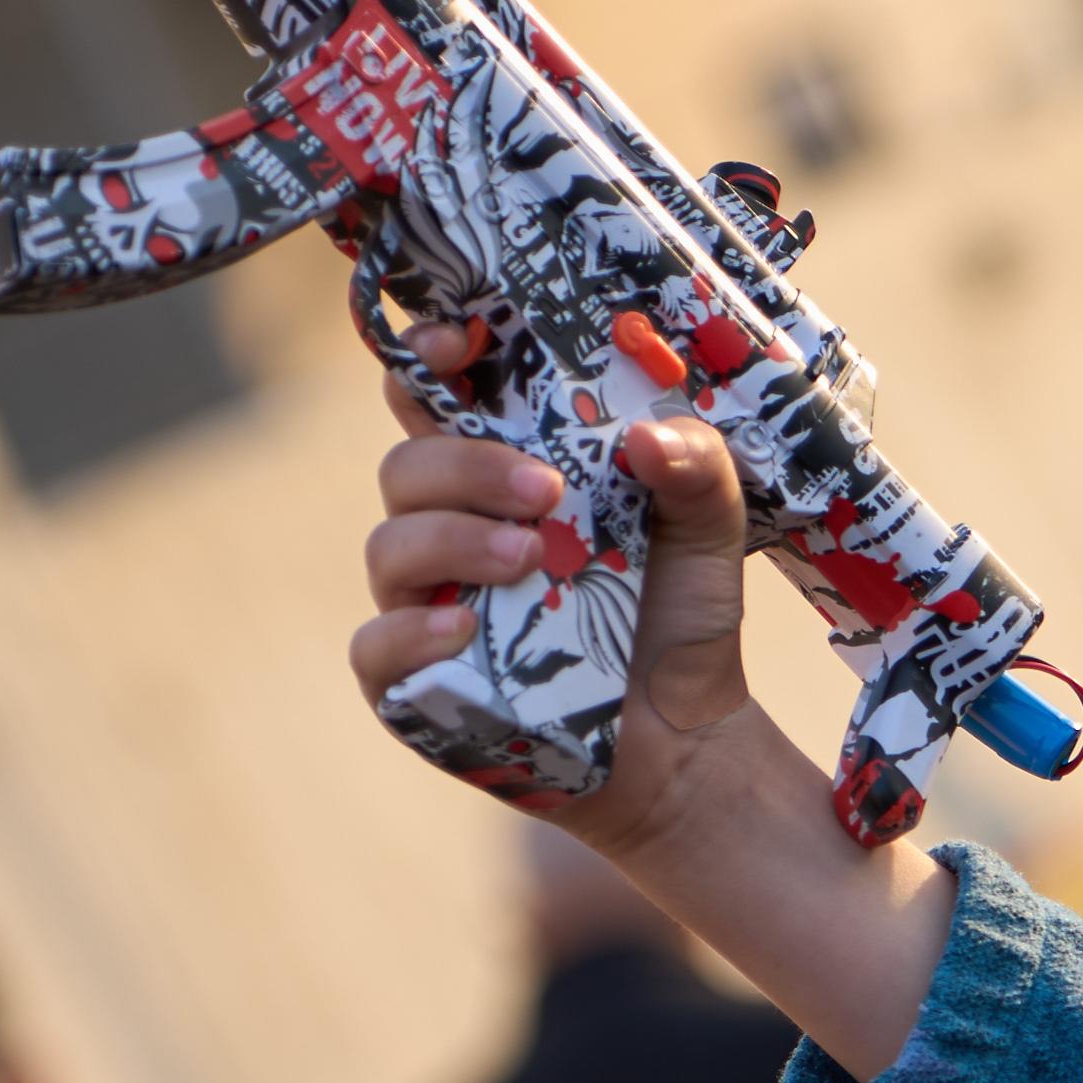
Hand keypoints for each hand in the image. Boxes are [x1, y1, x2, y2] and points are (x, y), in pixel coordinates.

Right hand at [346, 399, 955, 1068]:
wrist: (689, 741)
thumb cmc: (678, 621)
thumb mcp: (707, 534)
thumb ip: (696, 468)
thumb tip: (647, 433)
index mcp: (506, 475)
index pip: (442, 398)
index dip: (435, 358)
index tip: (462, 340)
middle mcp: (452, 530)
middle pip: (409, 465)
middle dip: (468, 463)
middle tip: (549, 491)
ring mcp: (426, 604)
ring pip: (389, 544)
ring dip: (454, 538)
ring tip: (531, 557)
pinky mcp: (419, 683)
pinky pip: (375, 646)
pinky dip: (410, 630)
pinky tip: (465, 626)